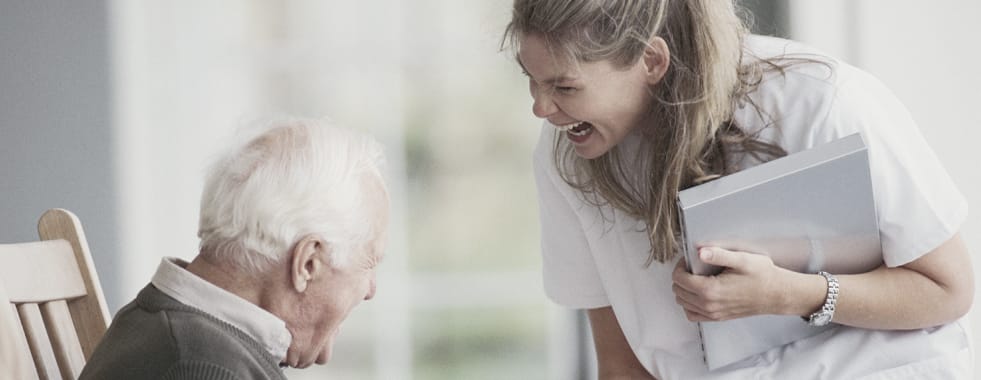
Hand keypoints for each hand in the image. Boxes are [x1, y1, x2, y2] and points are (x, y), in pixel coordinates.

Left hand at [672, 247, 789, 321]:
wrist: (777, 294)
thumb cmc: (762, 275)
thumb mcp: (742, 259)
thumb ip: (719, 255)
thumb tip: (699, 252)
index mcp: (710, 289)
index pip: (679, 279)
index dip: (680, 266)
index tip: (689, 260)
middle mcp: (709, 305)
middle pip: (678, 291)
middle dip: (680, 277)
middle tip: (692, 267)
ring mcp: (713, 313)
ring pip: (683, 303)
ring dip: (684, 290)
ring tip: (695, 278)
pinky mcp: (718, 318)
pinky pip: (693, 315)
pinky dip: (690, 305)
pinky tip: (698, 293)